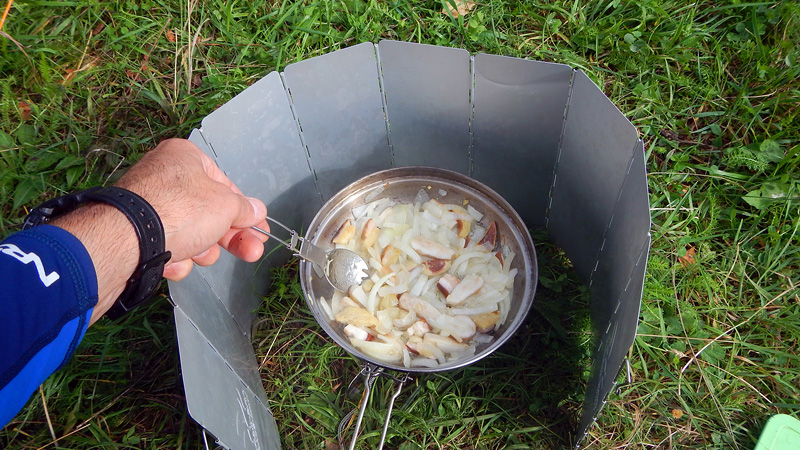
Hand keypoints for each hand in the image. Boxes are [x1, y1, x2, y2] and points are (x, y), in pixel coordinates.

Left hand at [53, 138, 268, 322]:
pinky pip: (164, 246)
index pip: (224, 184)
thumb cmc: (179, 211)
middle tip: (251, 253)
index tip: (258, 229)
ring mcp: (146, 205)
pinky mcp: (132, 233)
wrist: (125, 240)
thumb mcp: (225, 206)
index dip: (244, 210)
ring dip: (199, 250)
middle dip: (228, 237)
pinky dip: (172, 258)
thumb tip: (257, 209)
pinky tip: (171, 262)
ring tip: (197, 256)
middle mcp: (163, 176)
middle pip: (208, 212)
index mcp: (185, 158)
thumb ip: (244, 208)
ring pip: (188, 233)